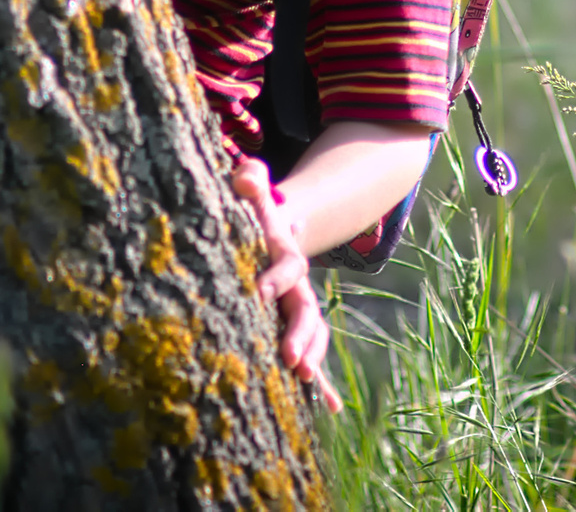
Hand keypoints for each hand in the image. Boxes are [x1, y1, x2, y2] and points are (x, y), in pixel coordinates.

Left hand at [231, 156, 343, 412]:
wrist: (282, 233)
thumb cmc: (259, 218)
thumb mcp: (254, 197)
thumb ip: (251, 181)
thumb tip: (244, 169)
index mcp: (286, 256)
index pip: (286, 266)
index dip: (275, 277)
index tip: (259, 292)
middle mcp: (298, 287)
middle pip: (306, 310)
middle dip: (300, 333)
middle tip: (290, 356)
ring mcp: (300, 308)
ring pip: (312, 335)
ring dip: (311, 356)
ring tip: (305, 378)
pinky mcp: (295, 328)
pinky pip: (311, 355)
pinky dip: (321, 381)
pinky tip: (330, 406)